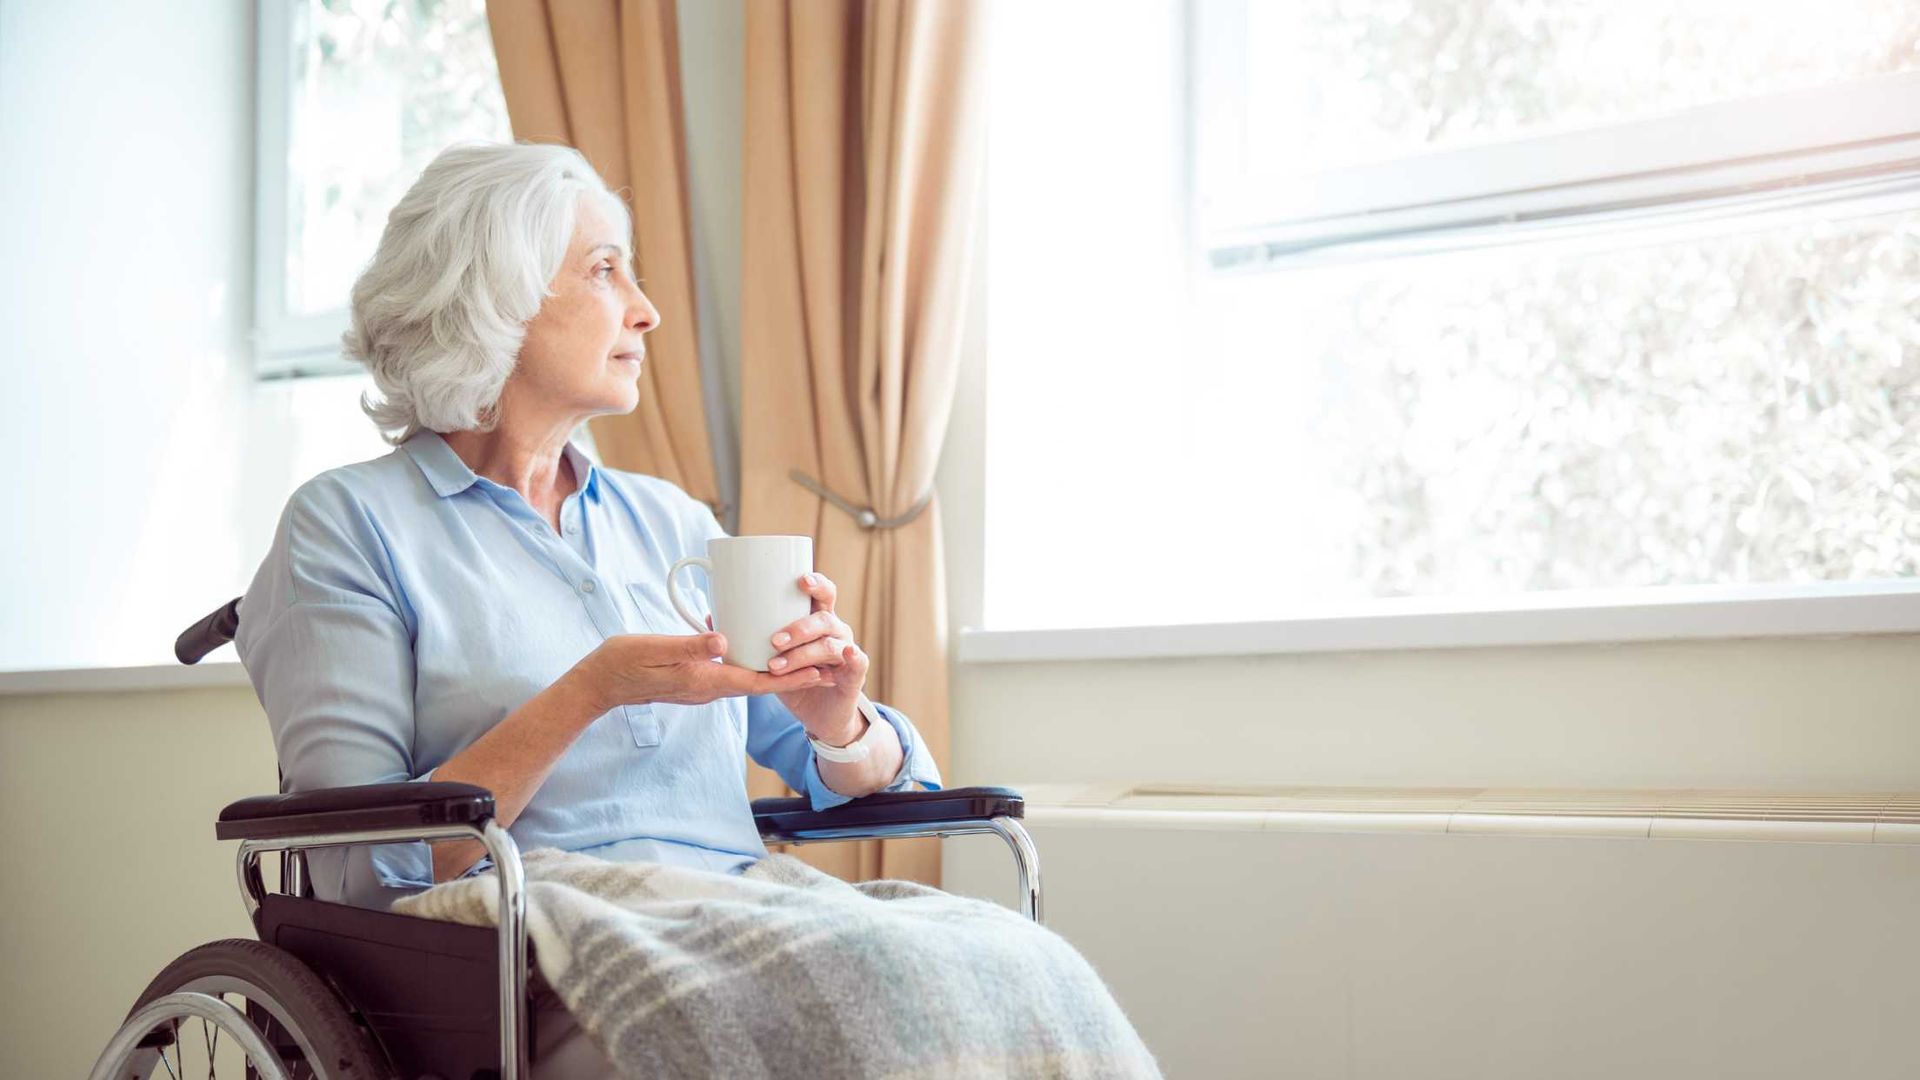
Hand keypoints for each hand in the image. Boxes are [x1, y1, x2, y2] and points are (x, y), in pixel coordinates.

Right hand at [576, 632, 826, 712]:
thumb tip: (724, 641)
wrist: (599, 683)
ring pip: (749, 680)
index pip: (758, 682)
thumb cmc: (623, 662)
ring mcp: (702, 687)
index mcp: (704, 681)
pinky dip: (754, 666)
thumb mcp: (655, 648)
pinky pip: (733, 676)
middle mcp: (709, 689)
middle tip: (828, 664)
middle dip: (795, 675)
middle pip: (761, 684)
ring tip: (806, 659)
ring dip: (778, 672)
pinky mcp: (695, 681)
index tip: (821, 671)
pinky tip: (761, 650)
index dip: (791, 678)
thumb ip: (690, 646)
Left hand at [761, 572, 868, 742]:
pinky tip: (844, 654)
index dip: (815, 583)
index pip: (822, 593)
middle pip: (823, 618)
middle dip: (799, 628)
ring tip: (777, 666)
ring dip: (803, 655)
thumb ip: (749, 637)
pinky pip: (857, 661)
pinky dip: (852, 656)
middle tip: (773, 641)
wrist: (820, 715)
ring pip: (830, 645)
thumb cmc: (795, 677)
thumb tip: (712, 616)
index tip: (800, 580)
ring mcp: (847, 650)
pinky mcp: (854, 674)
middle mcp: (835, 630)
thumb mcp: (770, 656)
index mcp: (817, 619)